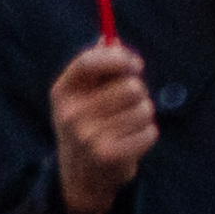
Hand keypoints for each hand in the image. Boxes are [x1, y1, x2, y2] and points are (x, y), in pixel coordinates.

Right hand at [45, 44, 152, 213]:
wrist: (81, 176)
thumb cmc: (89, 125)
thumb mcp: (84, 96)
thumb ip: (99, 67)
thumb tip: (109, 37)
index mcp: (63, 92)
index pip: (90, 61)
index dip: (120, 58)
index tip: (136, 64)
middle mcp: (71, 114)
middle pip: (130, 86)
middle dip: (138, 93)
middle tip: (125, 107)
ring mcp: (88, 136)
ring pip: (144, 108)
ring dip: (143, 115)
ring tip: (125, 127)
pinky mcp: (109, 155)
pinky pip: (150, 131)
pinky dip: (147, 135)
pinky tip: (130, 143)